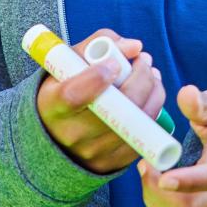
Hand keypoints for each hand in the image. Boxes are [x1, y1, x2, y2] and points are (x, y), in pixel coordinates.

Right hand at [36, 29, 164, 174]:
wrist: (55, 136)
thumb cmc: (64, 89)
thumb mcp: (68, 63)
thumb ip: (98, 44)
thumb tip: (134, 46)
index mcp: (53, 107)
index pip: (73, 96)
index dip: (97, 78)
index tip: (114, 63)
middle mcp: (72, 134)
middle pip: (115, 110)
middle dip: (139, 79)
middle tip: (144, 60)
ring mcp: (94, 152)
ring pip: (136, 122)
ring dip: (152, 92)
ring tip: (151, 73)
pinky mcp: (114, 162)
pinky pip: (143, 136)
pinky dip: (153, 111)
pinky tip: (151, 94)